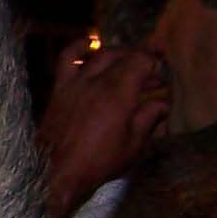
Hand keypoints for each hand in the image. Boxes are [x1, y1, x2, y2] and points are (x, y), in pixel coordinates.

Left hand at [39, 43, 168, 217]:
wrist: (54, 172)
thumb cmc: (97, 163)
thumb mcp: (132, 145)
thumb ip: (148, 119)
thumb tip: (162, 104)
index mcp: (119, 93)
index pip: (141, 60)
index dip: (155, 63)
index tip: (161, 74)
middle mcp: (97, 81)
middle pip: (123, 56)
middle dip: (140, 61)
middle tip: (150, 75)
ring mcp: (75, 82)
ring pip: (100, 55)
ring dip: (117, 55)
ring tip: (127, 64)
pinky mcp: (59, 89)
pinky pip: (66, 59)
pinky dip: (78, 48)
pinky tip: (89, 45)